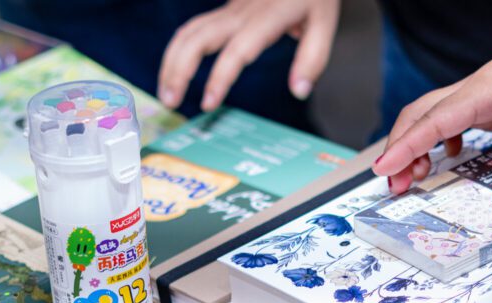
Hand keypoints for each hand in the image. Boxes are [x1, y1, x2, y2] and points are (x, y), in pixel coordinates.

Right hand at [158, 0, 339, 110]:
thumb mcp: (324, 24)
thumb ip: (312, 59)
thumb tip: (298, 91)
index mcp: (267, 18)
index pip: (236, 51)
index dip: (219, 78)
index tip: (208, 104)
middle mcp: (242, 12)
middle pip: (197, 37)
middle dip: (178, 70)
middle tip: (170, 102)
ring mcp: (231, 9)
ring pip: (189, 31)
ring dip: (172, 61)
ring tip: (167, 93)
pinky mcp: (227, 9)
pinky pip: (194, 27)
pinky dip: (179, 49)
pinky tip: (175, 69)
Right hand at [371, 27, 491, 196]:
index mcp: (486, 90)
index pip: (435, 120)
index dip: (407, 146)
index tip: (383, 170)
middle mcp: (478, 89)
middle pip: (422, 114)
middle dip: (402, 148)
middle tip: (393, 186)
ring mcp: (484, 94)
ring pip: (435, 115)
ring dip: (418, 144)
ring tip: (413, 178)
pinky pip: (456, 117)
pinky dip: (442, 138)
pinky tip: (450, 157)